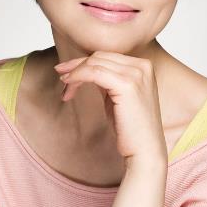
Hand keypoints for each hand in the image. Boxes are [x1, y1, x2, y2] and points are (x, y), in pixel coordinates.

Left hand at [54, 52, 167, 166]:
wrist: (145, 150)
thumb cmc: (130, 128)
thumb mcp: (118, 96)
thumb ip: (107, 80)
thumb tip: (84, 69)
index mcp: (143, 66)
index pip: (106, 56)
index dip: (83, 63)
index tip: (67, 73)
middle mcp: (142, 66)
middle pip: (99, 57)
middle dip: (76, 66)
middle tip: (61, 78)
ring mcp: (136, 74)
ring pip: (94, 63)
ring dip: (74, 73)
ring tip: (65, 87)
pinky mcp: (127, 85)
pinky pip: (94, 72)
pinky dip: (78, 76)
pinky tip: (69, 85)